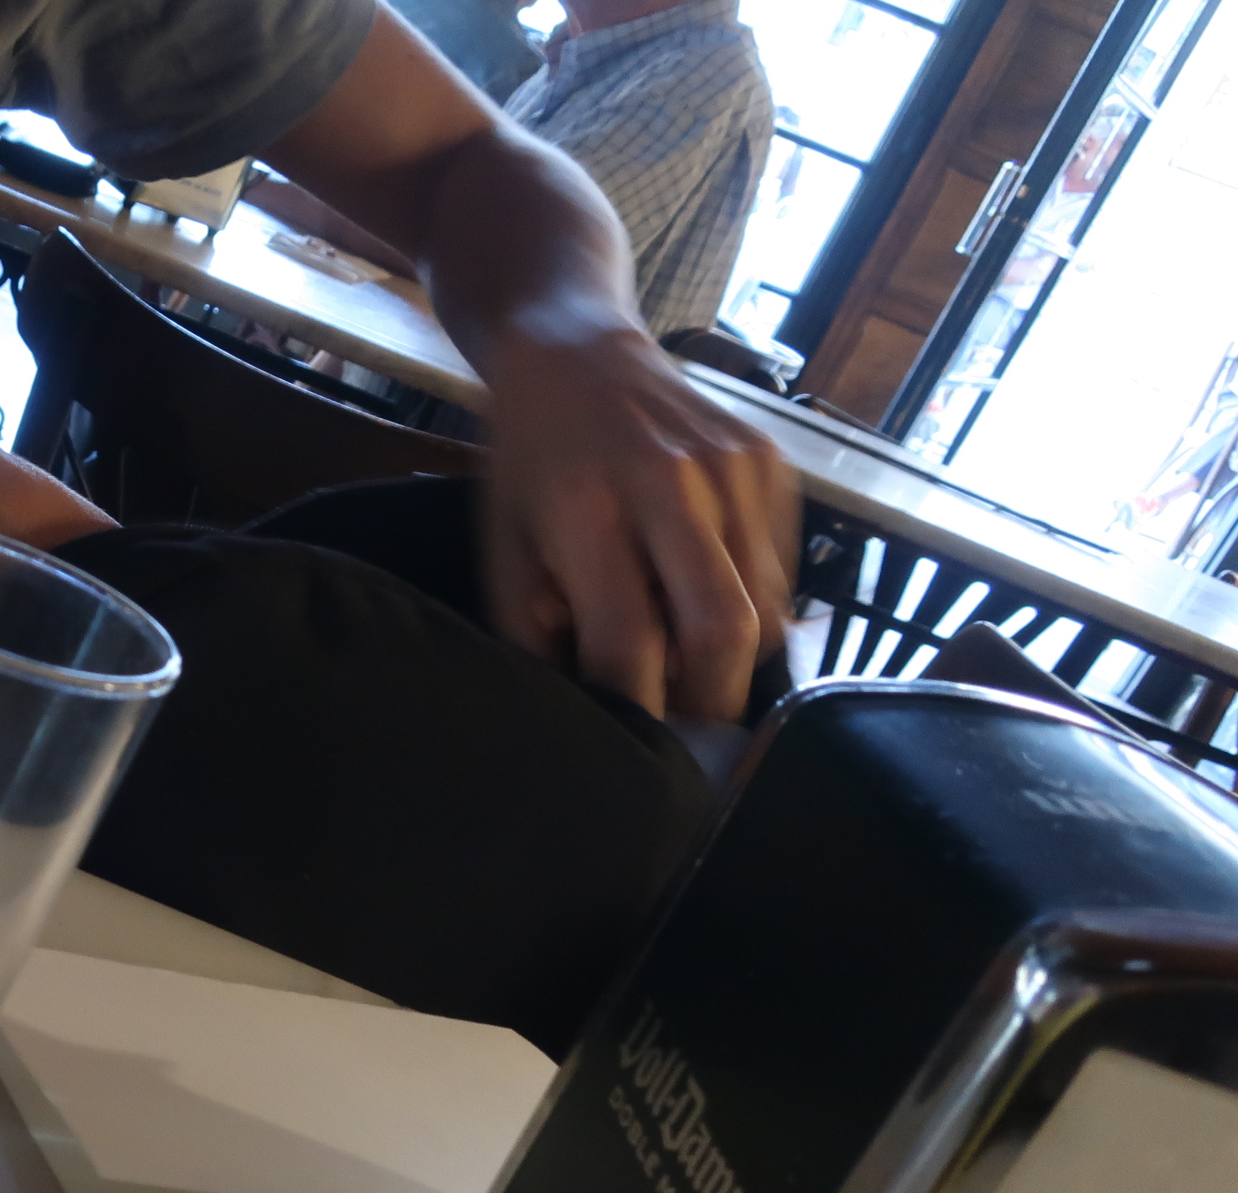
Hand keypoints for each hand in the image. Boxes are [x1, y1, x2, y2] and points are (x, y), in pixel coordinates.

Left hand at [483, 320, 796, 722]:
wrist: (575, 354)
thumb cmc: (530, 468)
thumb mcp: (507, 555)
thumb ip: (541, 640)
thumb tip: (595, 720)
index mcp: (591, 510)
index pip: (631, 642)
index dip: (637, 709)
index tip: (631, 742)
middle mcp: (673, 483)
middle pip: (725, 634)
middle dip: (708, 702)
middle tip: (685, 727)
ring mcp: (733, 467)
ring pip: (766, 612)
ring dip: (731, 657)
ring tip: (684, 653)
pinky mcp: (771, 462)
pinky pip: (780, 570)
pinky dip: (748, 604)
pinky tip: (702, 591)